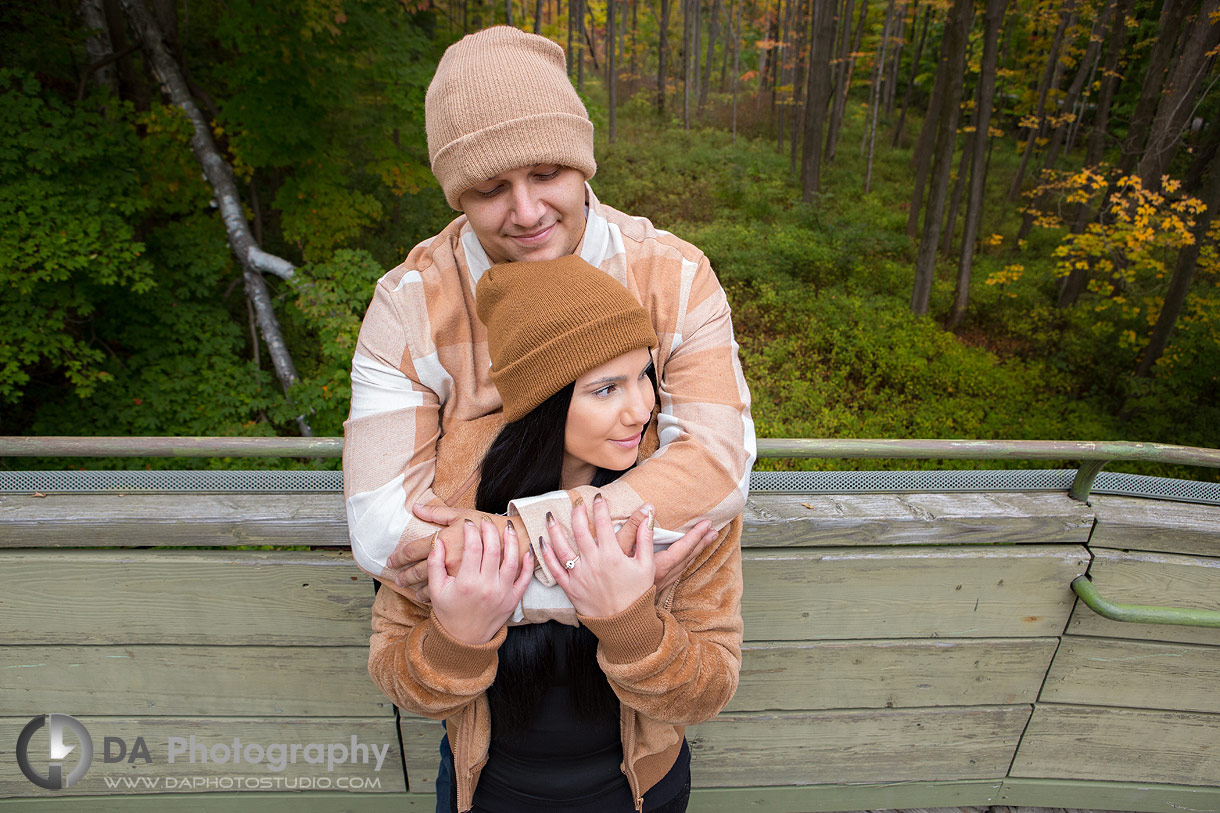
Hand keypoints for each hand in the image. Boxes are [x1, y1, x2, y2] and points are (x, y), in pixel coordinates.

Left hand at [388, 505, 514, 600]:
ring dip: (417, 589)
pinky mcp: (469, 586)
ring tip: (409, 589)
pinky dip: (434, 596)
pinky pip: (447, 593)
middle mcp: (450, 559)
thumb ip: (438, 513)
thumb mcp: (463, 515)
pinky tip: (428, 597)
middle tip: (396, 578)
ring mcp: (459, 576)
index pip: (414, 549)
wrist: (516, 542)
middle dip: (404, 576)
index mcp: (446, 540)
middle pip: (418, 571)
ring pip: (430, 586)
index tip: (391, 560)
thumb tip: (416, 507)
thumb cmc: (488, 525)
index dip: (399, 556)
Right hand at [429, 518, 532, 644]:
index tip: (469, 523)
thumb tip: (438, 541)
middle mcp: (487, 587)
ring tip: (507, 526)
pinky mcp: (513, 600)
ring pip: (512, 560)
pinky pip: (525, 578)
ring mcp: (503, 594)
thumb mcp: (436, 589)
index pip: (473, 548)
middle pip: (493, 550)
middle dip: (491, 530)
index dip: (471, 532)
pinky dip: (528, 562)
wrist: (464, 639)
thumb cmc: (448, 612)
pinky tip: (526, 548)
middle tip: (487, 520)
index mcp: (467, 583)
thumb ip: (435, 563)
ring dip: (511, 540)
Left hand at [540, 494, 652, 617]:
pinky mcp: (570, 588)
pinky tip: (541, 543)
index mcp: (612, 555)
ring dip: (554, 530)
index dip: (599, 507)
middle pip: (580, 531)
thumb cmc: (637, 594)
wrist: (624, 623)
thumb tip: (648, 514)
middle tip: (575, 502)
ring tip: (550, 516)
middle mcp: (593, 563)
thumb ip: (645, 538)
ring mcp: (579, 576)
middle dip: (576, 513)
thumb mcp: (647, 565)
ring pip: (562, 547)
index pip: (602, 523)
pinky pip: (554, 569)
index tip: (598, 497)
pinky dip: (546, 555)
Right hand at [613, 505, 716, 591]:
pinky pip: (678, 571)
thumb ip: (634, 527)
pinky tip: (685, 559)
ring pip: (684, 566)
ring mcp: (660, 583)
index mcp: (658, 567)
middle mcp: (663, 576)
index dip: (695, 536)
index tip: (706, 524)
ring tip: (705, 541)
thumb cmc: (609, 578)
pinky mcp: (655, 587)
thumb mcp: (618, 548)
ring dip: (696, 552)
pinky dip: (686, 561)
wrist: (609, 609)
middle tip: (713, 531)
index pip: (682, 548)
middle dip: (701, 543)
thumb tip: (649, 508)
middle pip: (687, 558)